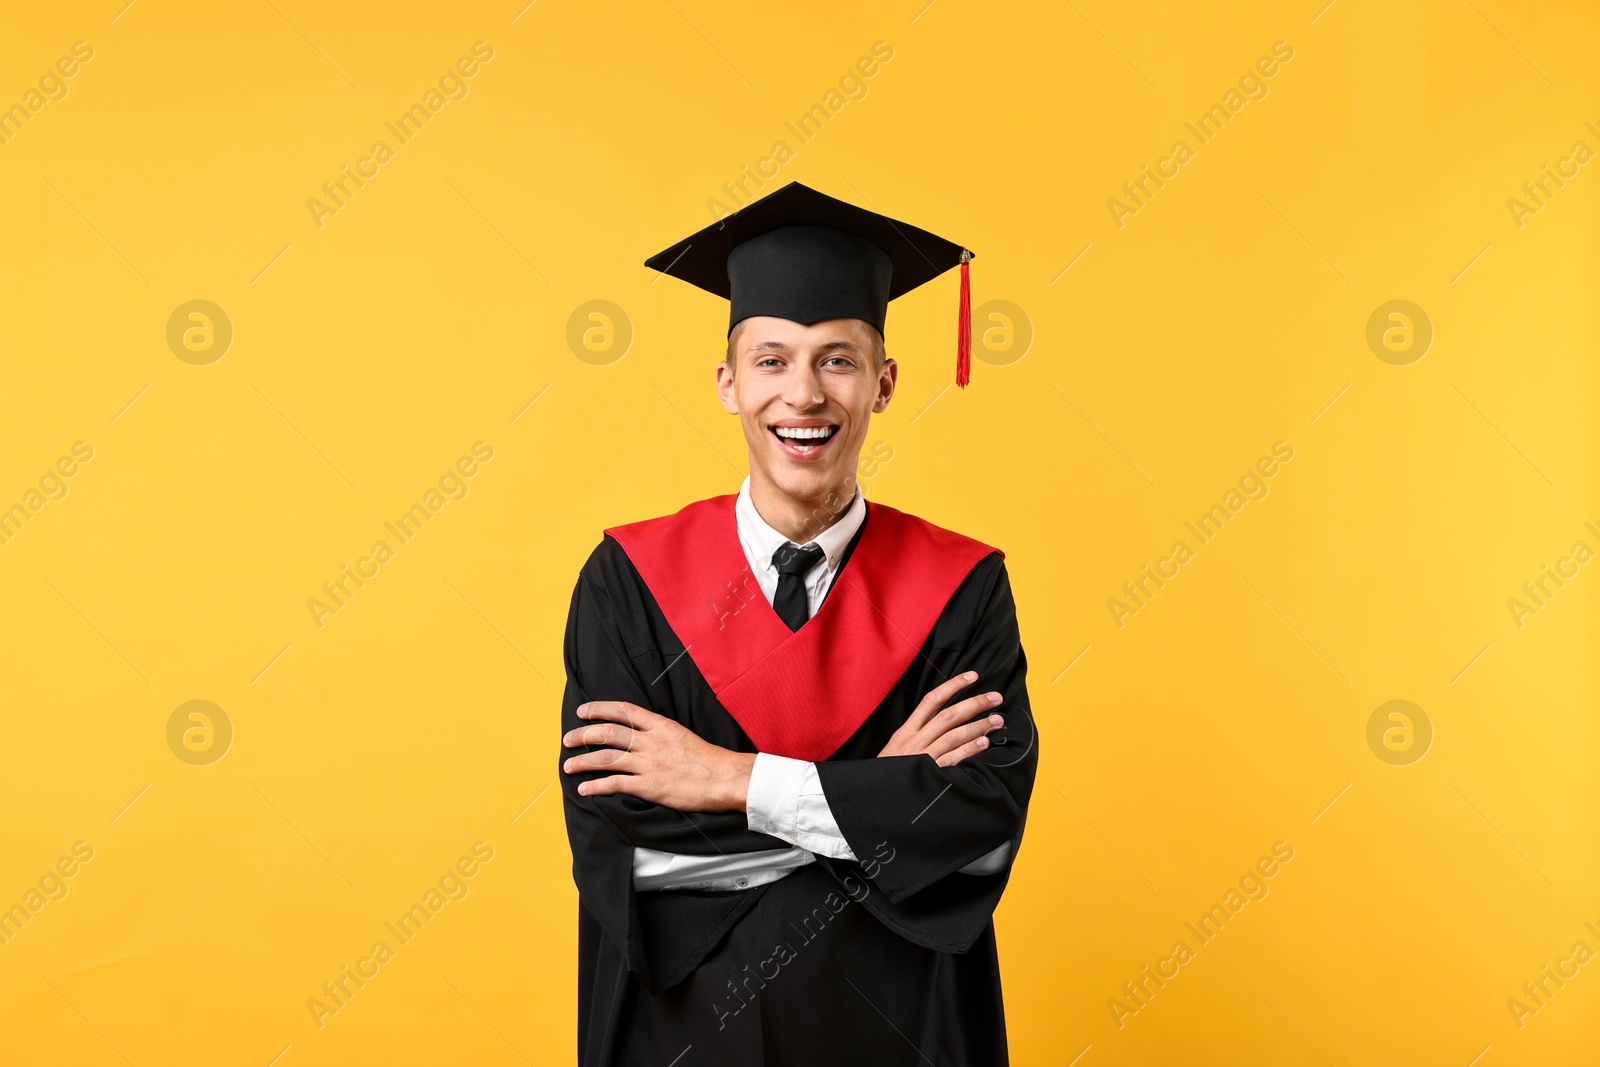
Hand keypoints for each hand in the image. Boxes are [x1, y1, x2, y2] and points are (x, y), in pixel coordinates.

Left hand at [562, 701, 755, 811]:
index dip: (599, 709)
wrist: (724, 778)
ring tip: (568, 766)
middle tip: (568, 739)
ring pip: (607, 758)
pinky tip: (585, 788)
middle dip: (583, 735)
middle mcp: (651, 741)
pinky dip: (596, 786)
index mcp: (660, 725)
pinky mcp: (650, 786)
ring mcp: (649, 764)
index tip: (583, 711)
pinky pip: (615, 784)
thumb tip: (639, 734)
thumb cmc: (707, 759)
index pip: (623, 710)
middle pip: (608, 733)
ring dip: (583, 761)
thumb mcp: (682, 735)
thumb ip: (659, 733)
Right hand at [877, 671, 1003, 766]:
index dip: (953, 686)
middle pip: (948, 716)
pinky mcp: (927, 776)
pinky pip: (951, 760)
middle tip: (996, 697)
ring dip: (978, 726)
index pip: (931, 700)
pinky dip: (968, 750)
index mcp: (906, 731)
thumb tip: (943, 722)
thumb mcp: (895, 749)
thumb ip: (916, 735)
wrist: (873, 797)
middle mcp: (914, 741)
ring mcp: (921, 758)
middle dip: (974, 704)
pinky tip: (984, 743)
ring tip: (997, 721)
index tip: (972, 676)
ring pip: (953, 736)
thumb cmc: (888, 774)